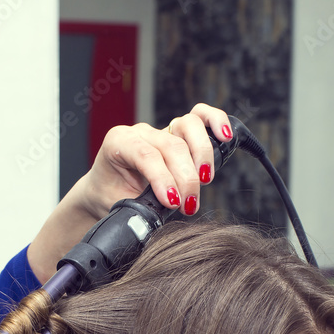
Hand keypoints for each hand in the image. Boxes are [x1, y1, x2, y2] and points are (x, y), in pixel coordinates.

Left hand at [72, 102, 232, 219]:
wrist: (108, 190)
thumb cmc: (111, 196)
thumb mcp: (116, 206)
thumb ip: (136, 208)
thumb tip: (156, 217)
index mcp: (118, 142)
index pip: (146, 155)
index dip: (163, 178)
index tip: (173, 202)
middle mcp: (141, 132)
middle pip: (171, 145)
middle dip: (185, 178)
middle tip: (188, 205)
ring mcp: (162, 129)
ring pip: (188, 126)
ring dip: (202, 155)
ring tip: (204, 181)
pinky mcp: (180, 132)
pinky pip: (201, 117)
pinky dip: (215, 122)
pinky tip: (225, 137)